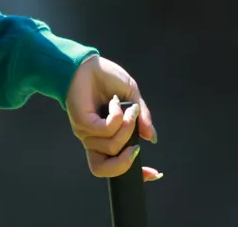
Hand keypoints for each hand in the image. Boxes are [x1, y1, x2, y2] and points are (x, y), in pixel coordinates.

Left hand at [65, 55, 162, 180]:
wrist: (87, 63)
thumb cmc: (107, 79)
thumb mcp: (132, 97)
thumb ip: (142, 119)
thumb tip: (152, 139)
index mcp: (107, 137)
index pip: (116, 166)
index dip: (136, 175)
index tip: (155, 174)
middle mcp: (95, 139)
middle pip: (104, 169)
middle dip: (125, 162)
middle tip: (136, 146)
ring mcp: (87, 133)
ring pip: (112, 146)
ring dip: (127, 127)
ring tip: (128, 108)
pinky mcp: (82, 122)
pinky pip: (106, 130)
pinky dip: (116, 117)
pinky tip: (114, 102)